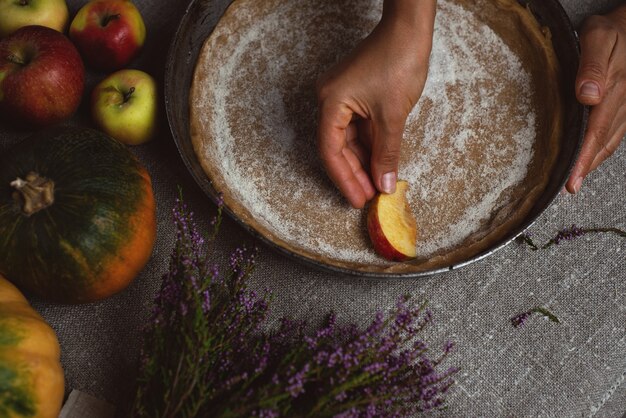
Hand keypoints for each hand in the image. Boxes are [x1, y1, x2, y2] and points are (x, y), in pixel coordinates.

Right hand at [316, 0, 435, 207]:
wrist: (409, 29)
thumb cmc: (398, 61)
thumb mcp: (393, 116)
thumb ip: (387, 154)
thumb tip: (385, 184)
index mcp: (330, 103)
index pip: (331, 151)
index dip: (344, 178)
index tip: (358, 199)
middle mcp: (330, 101)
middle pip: (338, 148)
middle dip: (355, 174)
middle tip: (369, 197)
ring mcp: (342, 98)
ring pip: (349, 140)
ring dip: (363, 163)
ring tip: (377, 185)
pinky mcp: (355, 96)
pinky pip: (358, 128)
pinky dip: (369, 147)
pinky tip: (379, 164)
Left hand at [567, 6, 625, 193]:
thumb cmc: (612, 30)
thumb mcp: (598, 37)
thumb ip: (591, 65)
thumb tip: (587, 95)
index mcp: (614, 88)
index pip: (596, 131)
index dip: (584, 157)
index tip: (572, 179)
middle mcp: (623, 100)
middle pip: (603, 141)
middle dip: (586, 167)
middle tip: (570, 187)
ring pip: (611, 140)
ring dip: (594, 161)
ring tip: (576, 179)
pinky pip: (615, 131)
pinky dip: (602, 148)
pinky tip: (590, 157)